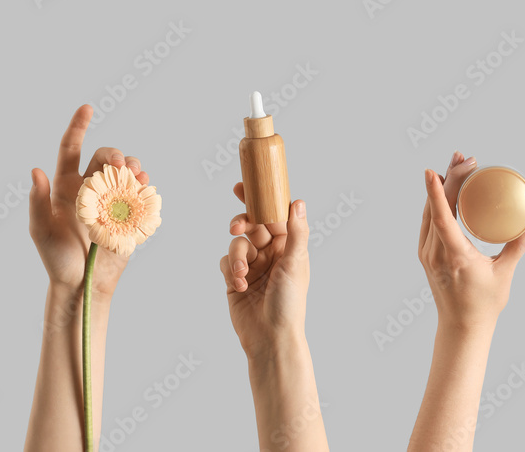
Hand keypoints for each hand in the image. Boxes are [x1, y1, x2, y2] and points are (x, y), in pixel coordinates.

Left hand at [28, 104, 151, 298]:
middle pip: (105, 158)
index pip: (72, 149)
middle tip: (121, 166)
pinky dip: (145, 185)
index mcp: (66, 186)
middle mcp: (90, 187)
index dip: (78, 127)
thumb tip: (36, 170)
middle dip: (116, 155)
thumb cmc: (57, 259)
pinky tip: (145, 186)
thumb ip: (37, 201)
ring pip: (126, 171)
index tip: (87, 108)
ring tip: (137, 175)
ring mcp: (112, 200)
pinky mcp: (129, 213)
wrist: (83, 283)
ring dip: (133, 167)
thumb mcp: (40, 231)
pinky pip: (141, 192)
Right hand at [219, 183, 310, 358]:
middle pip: (251, 225)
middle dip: (242, 224)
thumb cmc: (289, 303)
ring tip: (243, 274)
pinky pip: (226, 262)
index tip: (241, 186)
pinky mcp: (235, 279)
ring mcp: (252, 265)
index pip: (272, 215)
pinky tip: (240, 286)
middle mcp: (270, 252)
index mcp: (288, 245)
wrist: (270, 338)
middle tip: (237, 228)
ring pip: (236, 244)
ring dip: (238, 256)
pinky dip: (231, 271)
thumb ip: (296, 232)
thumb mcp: (295, 264)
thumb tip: (298, 201)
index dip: (259, 199)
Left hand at [419, 152, 524, 329]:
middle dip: (449, 178)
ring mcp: (427, 253)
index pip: (441, 217)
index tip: (432, 169)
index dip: (436, 191)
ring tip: (457, 164)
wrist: (461, 327)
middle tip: (466, 158)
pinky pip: (428, 221)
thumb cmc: (485, 303)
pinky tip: (445, 187)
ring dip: (441, 187)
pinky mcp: (426, 254)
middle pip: (436, 207)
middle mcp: (435, 253)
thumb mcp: (505, 273)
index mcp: (455, 256)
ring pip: (429, 212)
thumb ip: (520, 243)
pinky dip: (436, 202)